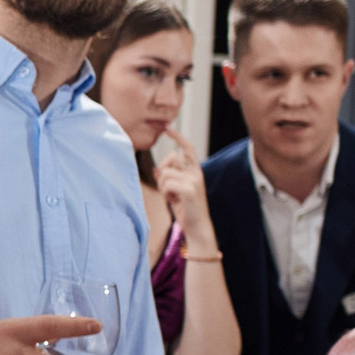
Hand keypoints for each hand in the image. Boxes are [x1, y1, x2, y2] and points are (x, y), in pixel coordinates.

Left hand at [155, 126, 216, 246]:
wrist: (197, 227)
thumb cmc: (186, 210)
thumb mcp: (175, 192)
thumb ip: (168, 179)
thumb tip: (157, 169)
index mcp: (195, 170)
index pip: (187, 148)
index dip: (177, 137)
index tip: (167, 127)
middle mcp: (197, 172)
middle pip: (171, 158)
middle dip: (162, 172)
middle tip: (167, 189)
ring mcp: (195, 180)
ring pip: (165, 173)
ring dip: (163, 187)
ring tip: (172, 197)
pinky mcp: (191, 189)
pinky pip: (167, 183)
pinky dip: (166, 193)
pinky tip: (174, 201)